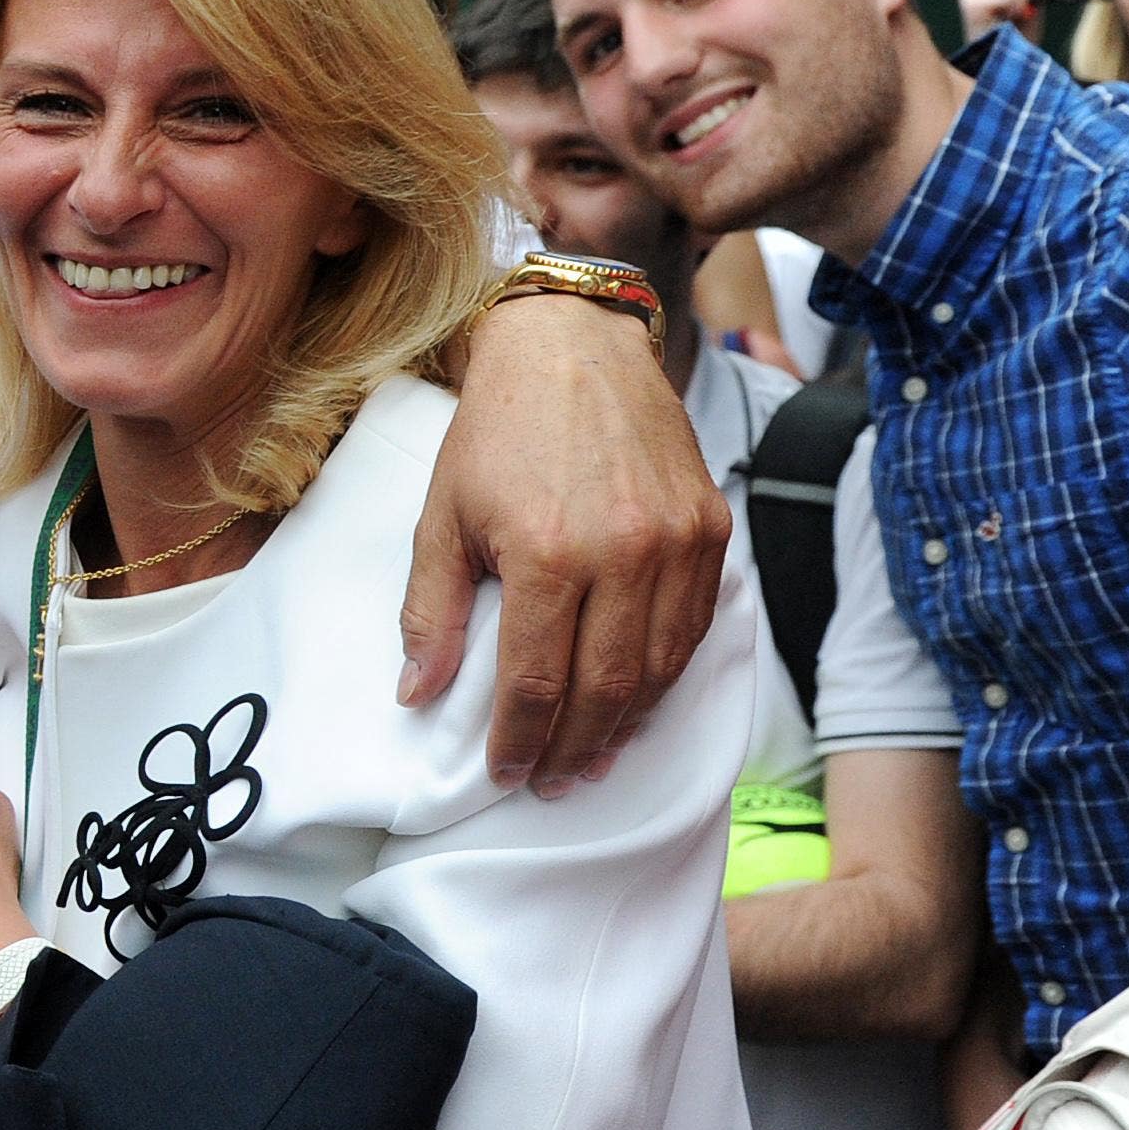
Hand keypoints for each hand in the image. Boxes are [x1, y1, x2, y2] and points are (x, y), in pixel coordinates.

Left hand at [402, 292, 728, 791]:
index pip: (537, 681)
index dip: (521, 740)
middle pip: (605, 688)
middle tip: (554, 781)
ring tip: (594, 755)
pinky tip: (637, 697)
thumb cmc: (497, 432)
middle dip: (575, 748)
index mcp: (548, 552)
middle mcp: (624, 552)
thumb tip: (417, 694)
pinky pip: (695, 626)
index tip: (507, 772)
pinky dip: (668, 673)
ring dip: (626, 724)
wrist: (573, 348)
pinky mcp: (711, 528)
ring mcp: (677, 541)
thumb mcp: (441, 517)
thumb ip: (432, 612)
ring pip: (660, 667)